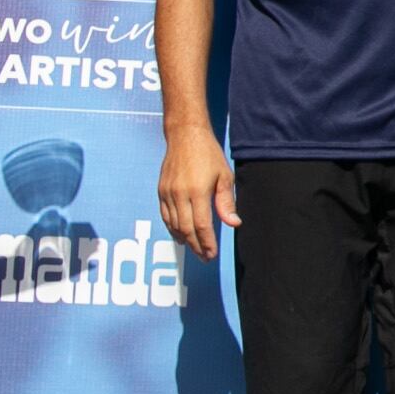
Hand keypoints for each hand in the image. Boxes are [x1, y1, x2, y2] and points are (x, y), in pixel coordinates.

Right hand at [157, 121, 237, 260]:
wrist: (185, 136)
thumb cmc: (209, 155)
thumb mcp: (224, 176)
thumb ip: (226, 202)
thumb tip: (233, 223)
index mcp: (197, 192)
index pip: (202, 226)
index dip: (207, 243)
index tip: (211, 254)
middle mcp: (179, 195)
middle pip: (186, 229)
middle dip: (196, 246)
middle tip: (205, 257)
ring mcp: (167, 194)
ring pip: (173, 225)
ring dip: (184, 239)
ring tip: (195, 249)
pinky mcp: (161, 191)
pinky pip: (165, 215)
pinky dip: (172, 228)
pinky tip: (180, 235)